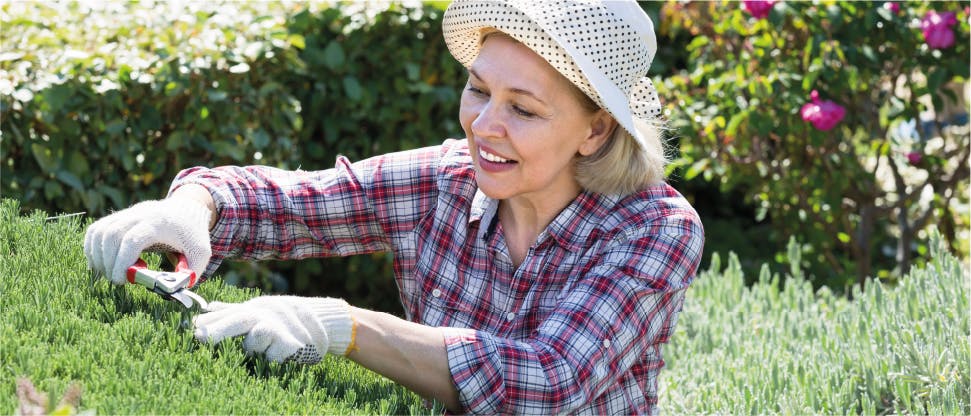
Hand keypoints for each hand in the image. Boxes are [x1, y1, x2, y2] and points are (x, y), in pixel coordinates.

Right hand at [84, 198, 212, 284]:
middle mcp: (140, 214)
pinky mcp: (119, 216)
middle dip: (109, 262)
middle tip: (117, 281)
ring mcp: (127, 213)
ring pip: (100, 231)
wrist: (187, 208)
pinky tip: (100, 264)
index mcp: (160, 223)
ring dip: (97, 256)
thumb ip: (190, 273)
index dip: (123, 261)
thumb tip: (172, 291)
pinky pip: (96, 229)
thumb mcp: (201, 253)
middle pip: (112, 235)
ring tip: (108, 274)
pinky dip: (92, 247)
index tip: (123, 280)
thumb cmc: (193, 234)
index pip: (132, 239)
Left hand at [192, 296, 355, 363]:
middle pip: (238, 320)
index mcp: (253, 309)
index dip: (208, 322)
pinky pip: (274, 355)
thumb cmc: (284, 319)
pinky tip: (280, 354)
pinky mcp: (292, 344)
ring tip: (263, 347)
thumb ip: (233, 311)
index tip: (191, 329)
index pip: (227, 314)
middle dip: (218, 329)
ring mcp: (279, 329)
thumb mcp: (258, 311)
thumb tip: (208, 306)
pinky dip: (274, 356)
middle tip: (199, 338)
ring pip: (255, 340)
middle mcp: (264, 315)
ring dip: (253, 347)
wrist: (323, 322)